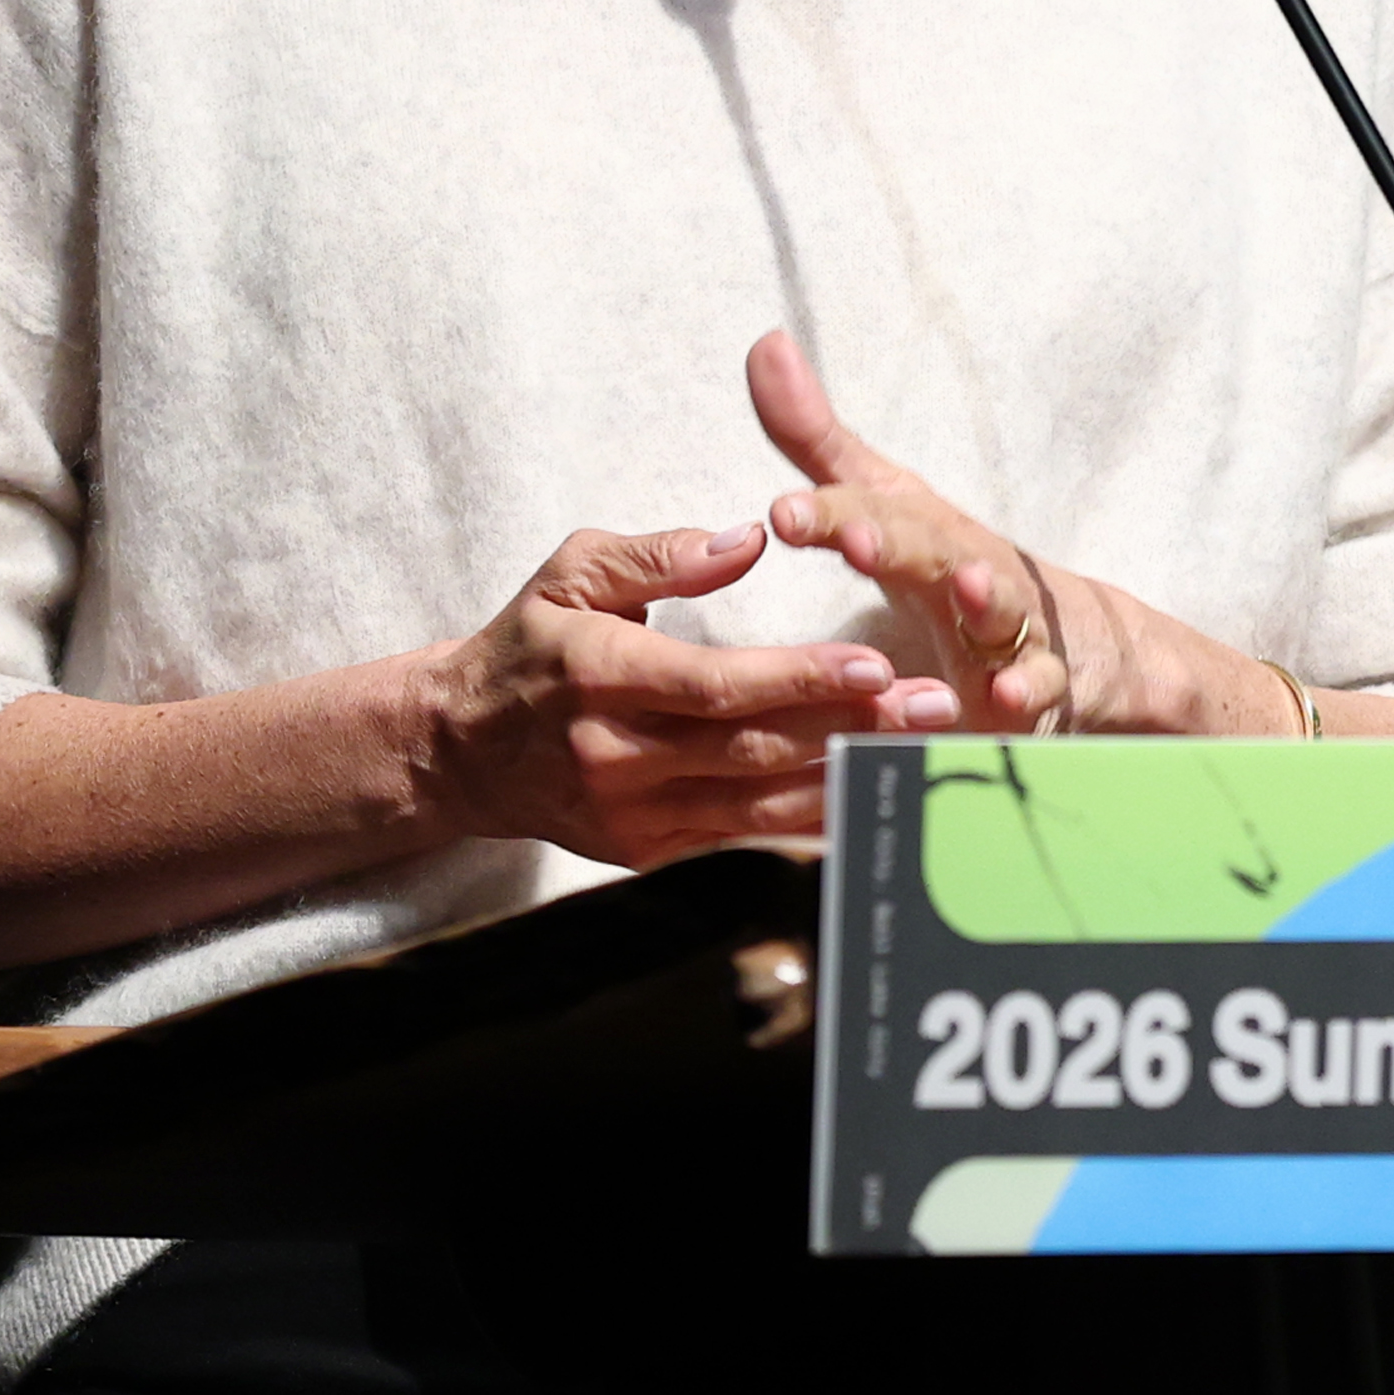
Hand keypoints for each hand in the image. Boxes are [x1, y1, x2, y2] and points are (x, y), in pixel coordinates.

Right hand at [418, 518, 959, 867]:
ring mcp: (633, 818)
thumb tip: (746, 539)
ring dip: (846, 781)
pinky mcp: (646, 855)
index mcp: (599, 678)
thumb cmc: (528, 645)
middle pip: (753, 750)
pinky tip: (869, 808)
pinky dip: (808, 829)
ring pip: (758, 807)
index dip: (800, 680)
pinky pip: (743, 845)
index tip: (874, 666)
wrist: (461, 751)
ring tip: (920, 754)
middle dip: (850, 728)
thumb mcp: (571, 573)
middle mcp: (617, 757)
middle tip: (932, 708)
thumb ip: (659, 555)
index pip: (717, 686)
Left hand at [748, 331, 1188, 734]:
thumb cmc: (950, 564)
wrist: (1072, 639)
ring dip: (986, 598)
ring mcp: (1008, 624)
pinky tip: (1009, 697)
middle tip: (859, 542)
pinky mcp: (1039, 682)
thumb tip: (764, 343)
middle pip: (933, 549)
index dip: (830, 513)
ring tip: (969, 588)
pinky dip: (1027, 689)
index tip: (783, 514)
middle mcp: (964, 566)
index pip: (869, 512)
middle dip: (897, 543)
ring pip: (999, 608)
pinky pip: (1037, 687)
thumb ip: (818, 442)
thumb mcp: (883, 504)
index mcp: (918, 529)